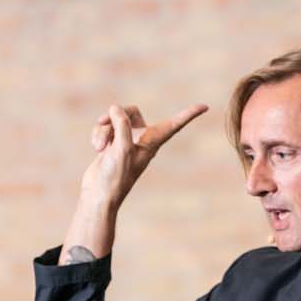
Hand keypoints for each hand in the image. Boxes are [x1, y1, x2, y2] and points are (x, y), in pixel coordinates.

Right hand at [80, 102, 207, 208]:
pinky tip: (96, 147)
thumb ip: (122, 124)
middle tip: (105, 120)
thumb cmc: (115, 176)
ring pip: (114, 120)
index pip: (174, 125)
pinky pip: (105, 128)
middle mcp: (141, 140)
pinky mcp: (112, 143)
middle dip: (115, 115)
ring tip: (99, 146)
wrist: (99, 194)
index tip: (204, 106)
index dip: (188, 114)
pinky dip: (98, 134)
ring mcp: (126, 141)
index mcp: (152, 142)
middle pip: (131, 111)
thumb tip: (116, 109)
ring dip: (103, 130)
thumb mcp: (121, 148)